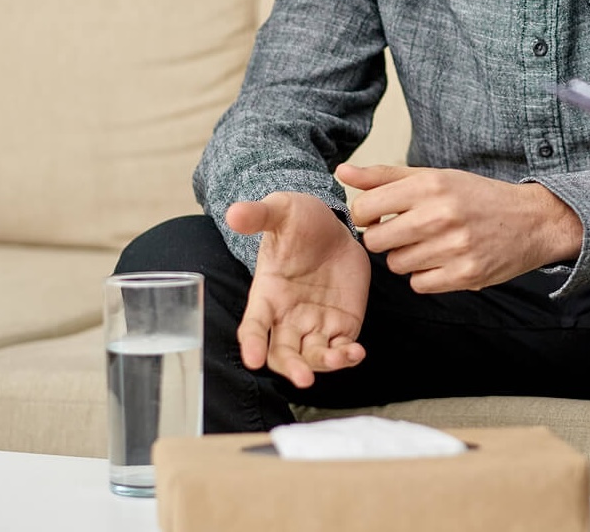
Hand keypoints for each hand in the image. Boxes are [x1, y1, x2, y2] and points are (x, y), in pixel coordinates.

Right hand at [225, 192, 369, 387]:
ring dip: (324, 363)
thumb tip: (233, 212)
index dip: (251, 342)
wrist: (333, 226)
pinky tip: (357, 352)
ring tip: (341, 357)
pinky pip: (341, 348)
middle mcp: (287, 316)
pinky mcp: (341, 324)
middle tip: (303, 378)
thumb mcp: (281, 210)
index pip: (254, 325)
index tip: (252, 359)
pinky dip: (348, 356)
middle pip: (282, 353)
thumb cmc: (300, 220)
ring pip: (313, 356)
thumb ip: (258, 215)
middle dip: (291, 367)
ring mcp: (314, 323)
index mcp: (267, 293)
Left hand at [342, 163, 581, 292]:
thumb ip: (384, 176)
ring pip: (396, 265)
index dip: (365, 216)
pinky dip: (425, 276)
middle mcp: (440, 215)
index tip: (379, 216)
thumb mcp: (433, 176)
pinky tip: (442, 260)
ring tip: (430, 244)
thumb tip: (340, 171)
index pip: (364, 208)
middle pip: (374, 241)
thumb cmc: (475, 197)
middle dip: (382, 239)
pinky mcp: (466, 275)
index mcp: (429, 185)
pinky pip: (419, 285)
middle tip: (404, 232)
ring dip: (406, 258)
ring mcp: (454, 247)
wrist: (531, 221)